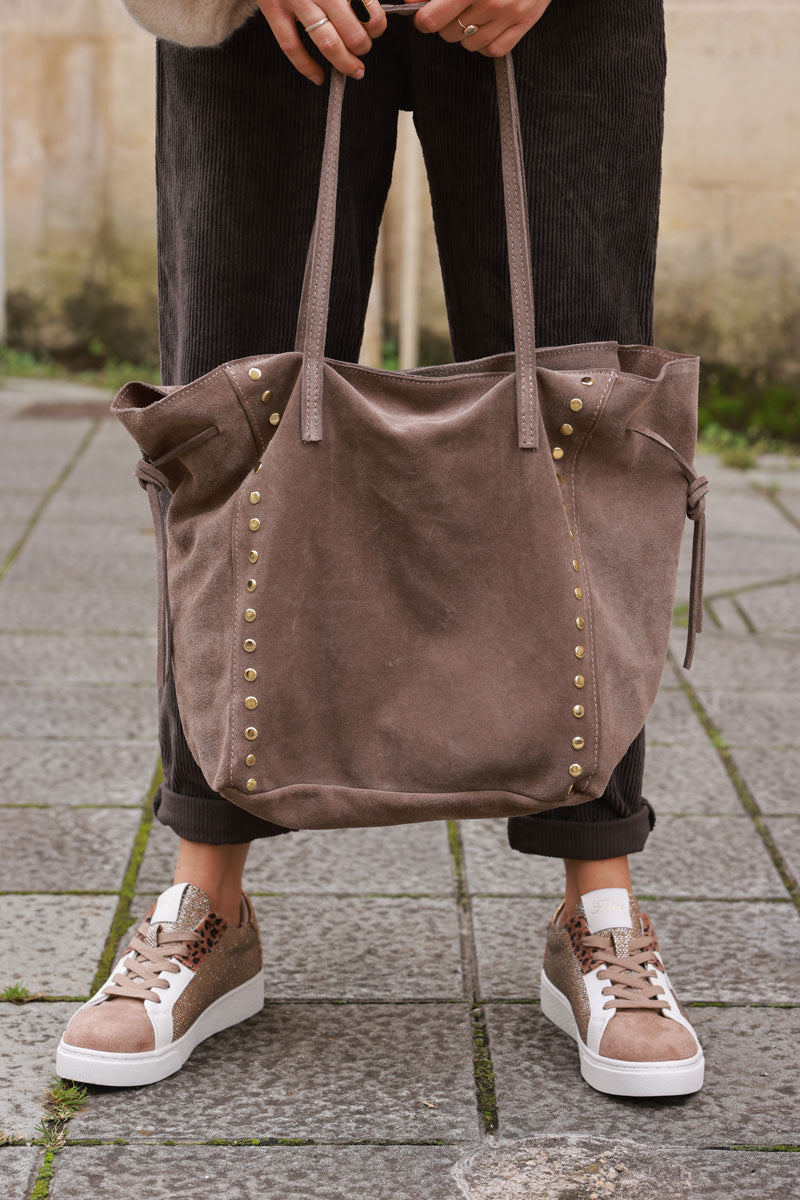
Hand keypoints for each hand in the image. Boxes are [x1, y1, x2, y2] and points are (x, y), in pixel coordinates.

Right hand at [257, 0, 387, 82]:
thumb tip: (375, 7)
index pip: (369, 11)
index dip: (378, 26)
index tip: (376, 29)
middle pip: (352, 33)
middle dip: (363, 48)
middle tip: (364, 49)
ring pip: (326, 43)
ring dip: (344, 63)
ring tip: (355, 70)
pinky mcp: (273, 9)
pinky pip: (291, 47)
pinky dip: (306, 68)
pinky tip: (319, 77)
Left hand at [410, 0, 551, 56]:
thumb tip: (413, 0)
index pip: (432, 19)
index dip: (424, 18)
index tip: (425, 14)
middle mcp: (490, 1)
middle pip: (448, 34)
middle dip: (446, 22)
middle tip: (454, 6)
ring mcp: (509, 15)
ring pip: (469, 44)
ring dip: (465, 32)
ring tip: (474, 11)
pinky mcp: (524, 23)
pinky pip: (493, 50)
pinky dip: (485, 42)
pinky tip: (487, 25)